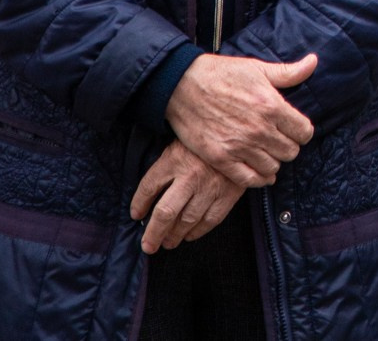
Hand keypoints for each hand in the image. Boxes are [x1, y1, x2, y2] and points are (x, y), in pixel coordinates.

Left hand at [130, 140, 246, 253]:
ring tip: (168, 242)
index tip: (136, 214)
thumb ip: (166, 164)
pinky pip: (210, 220)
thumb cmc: (207, 138)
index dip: (138, 204)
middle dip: (153, 234)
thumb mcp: (181, 142)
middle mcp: (190, 175)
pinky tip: (190, 235)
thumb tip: (148, 193)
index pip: (148, 187)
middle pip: (165, 212)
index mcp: (174, 159)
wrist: (242, 132)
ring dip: (175, 236)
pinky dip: (198, 231)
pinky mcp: (229, 193)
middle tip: (148, 246)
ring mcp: (211, 186)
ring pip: (187, 220)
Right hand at [164, 52, 316, 188]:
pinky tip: (258, 170)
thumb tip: (314, 62)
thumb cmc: (222, 73)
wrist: (182, 85)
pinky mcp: (221, 159)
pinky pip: (249, 180)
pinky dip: (258, 178)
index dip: (301, 131)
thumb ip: (289, 72)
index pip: (304, 132)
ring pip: (273, 167)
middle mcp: (259, 130)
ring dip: (273, 161)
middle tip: (278, 140)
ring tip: (266, 152)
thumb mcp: (258, 68)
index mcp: (272, 106)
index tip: (293, 128)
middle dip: (288, 146)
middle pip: (291, 152)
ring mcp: (240, 146)